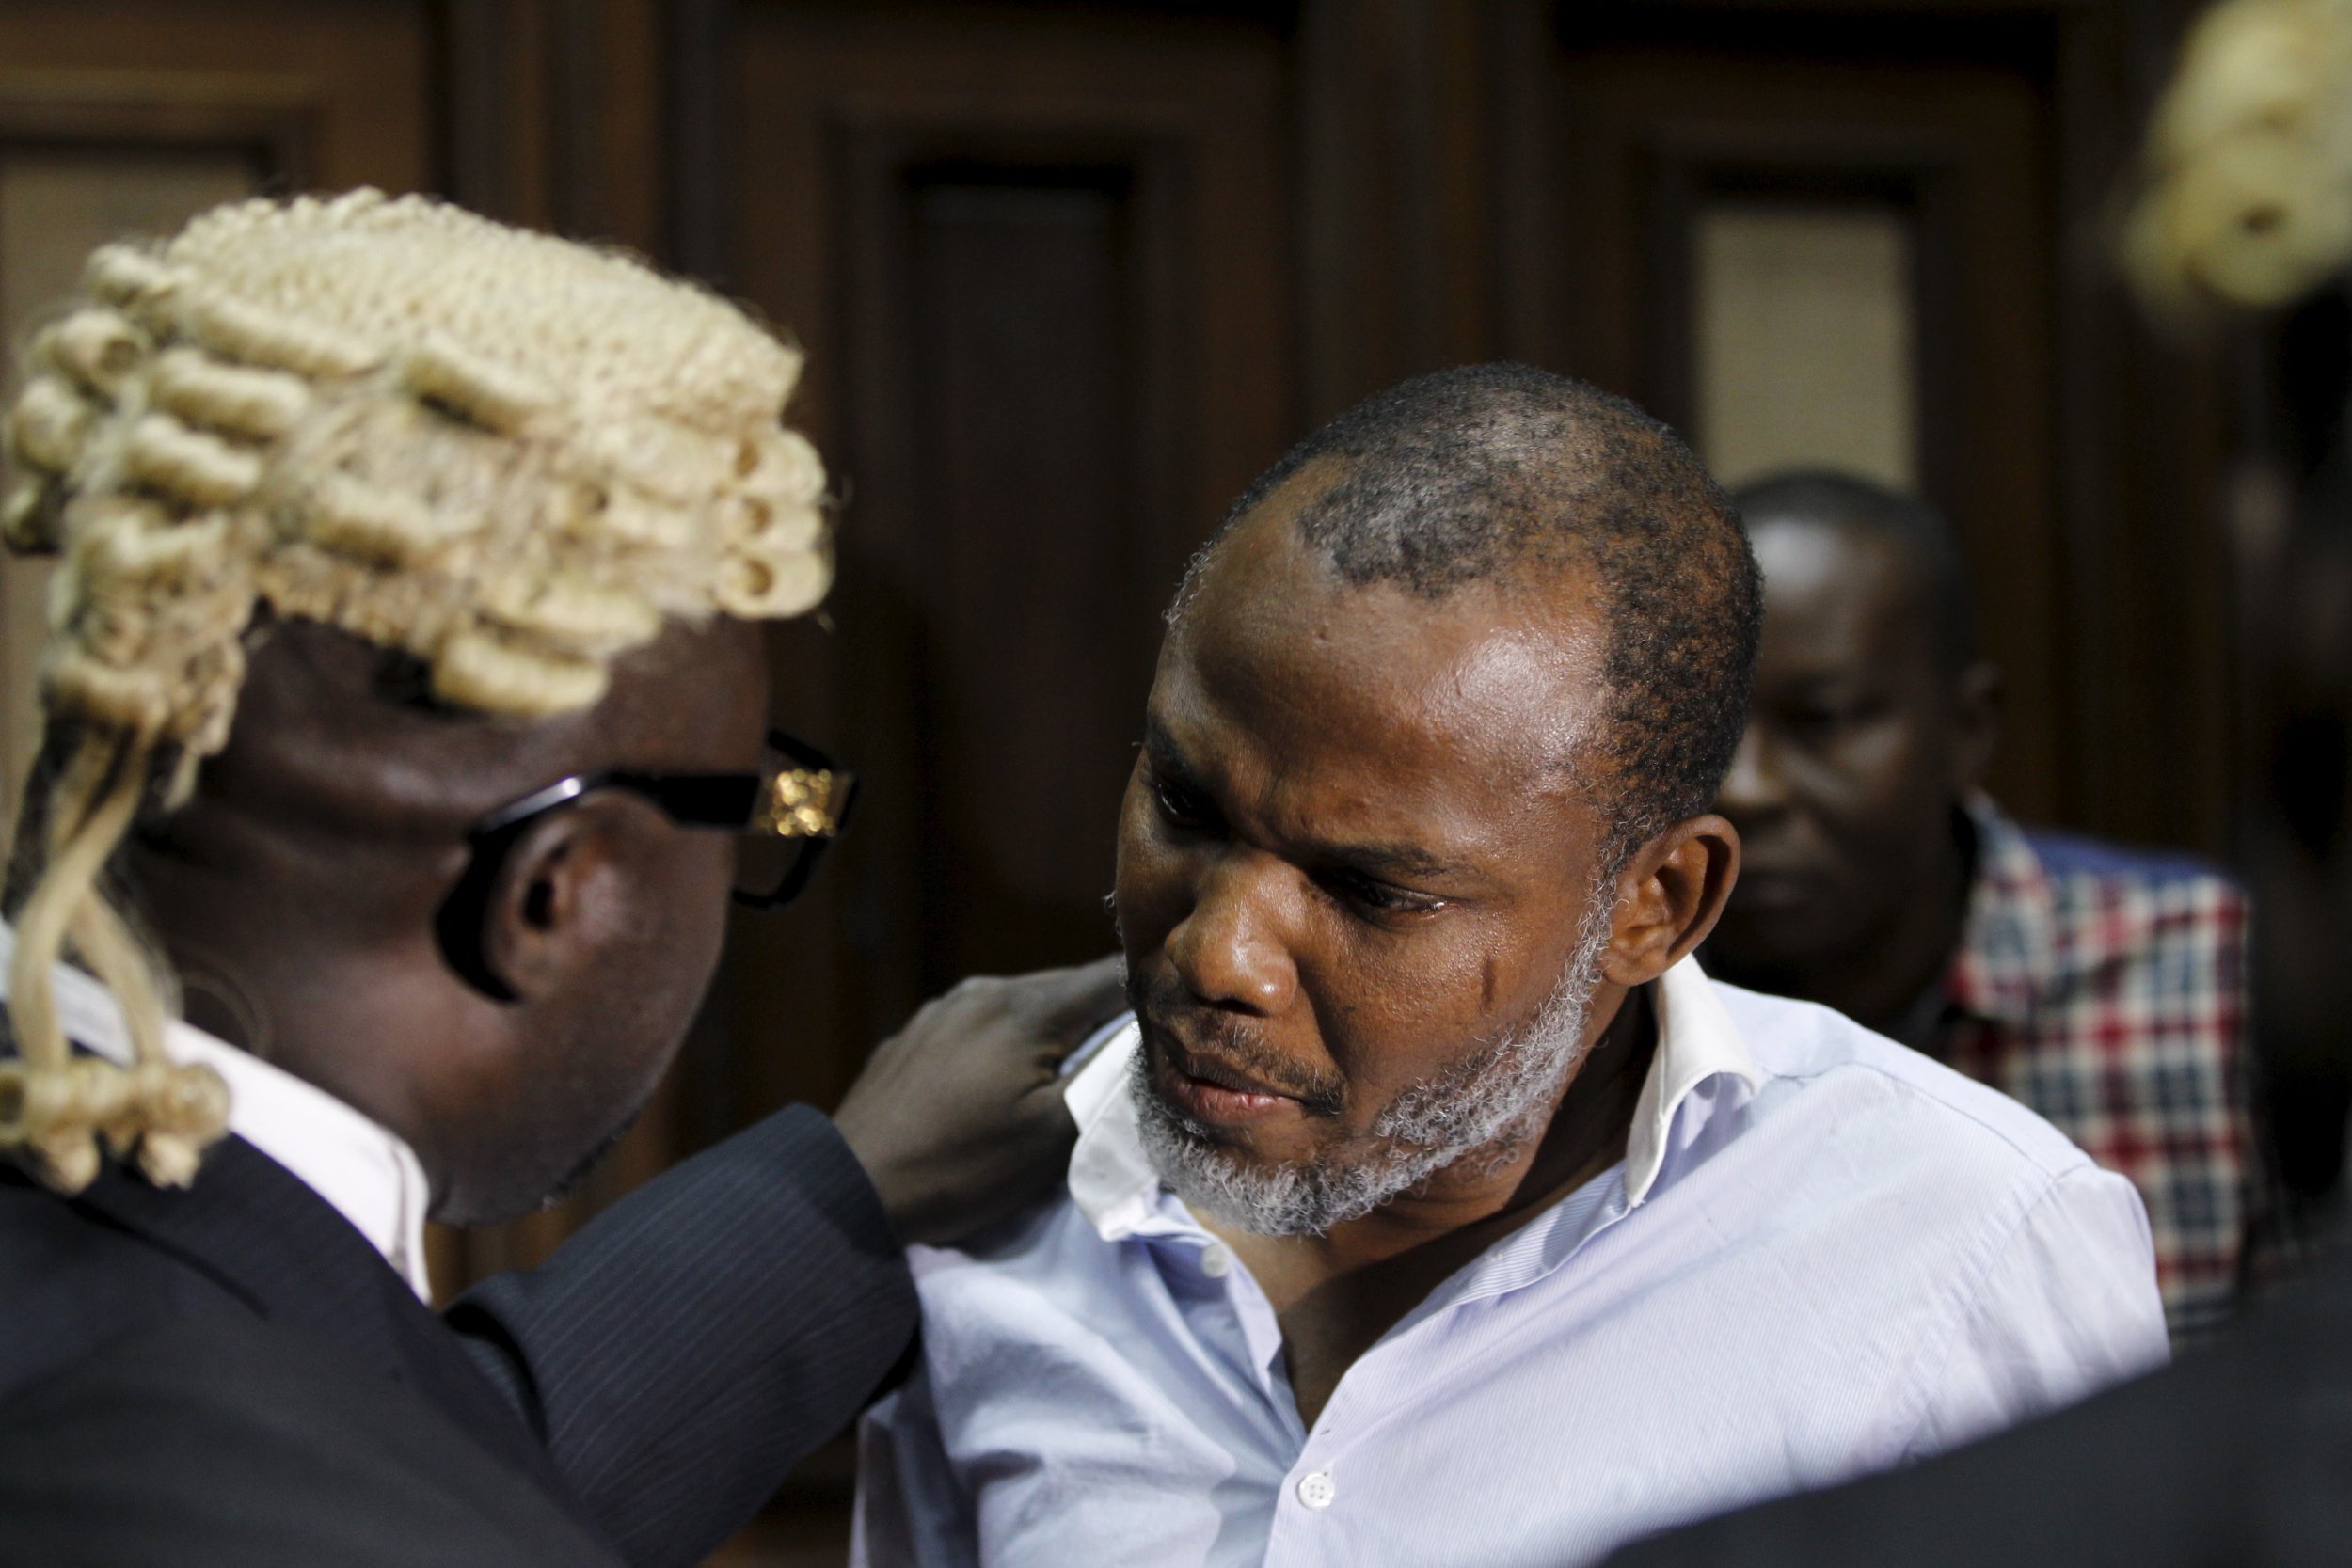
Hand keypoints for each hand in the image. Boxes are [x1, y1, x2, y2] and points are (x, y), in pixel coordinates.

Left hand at [833, 954, 1126, 1246]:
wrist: (850, 1187)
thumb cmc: (961, 1167)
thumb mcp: (1051, 1139)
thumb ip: (1106, 1086)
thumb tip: (1145, 1053)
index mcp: (1026, 1009)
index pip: (1111, 976)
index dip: (1150, 993)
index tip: (1179, 1017)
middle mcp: (984, 991)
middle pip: (1067, 988)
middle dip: (1104, 1016)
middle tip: (1132, 1055)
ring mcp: (943, 1009)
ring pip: (1023, 1005)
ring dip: (1054, 1031)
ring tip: (1068, 1072)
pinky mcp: (915, 1034)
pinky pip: (981, 1024)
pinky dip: (1009, 1043)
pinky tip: (1002, 1081)